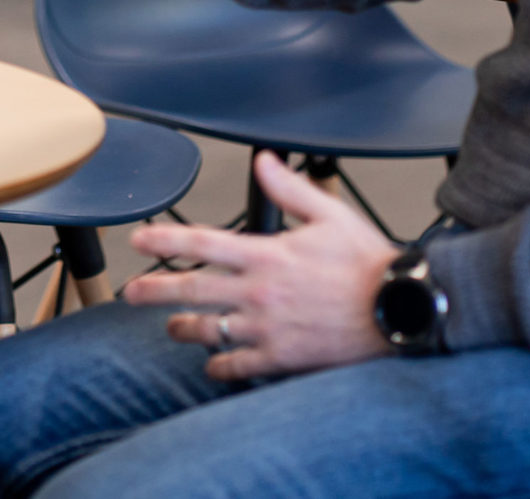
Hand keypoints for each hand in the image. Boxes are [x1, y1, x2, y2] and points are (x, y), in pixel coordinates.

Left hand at [120, 152, 399, 380]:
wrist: (399, 310)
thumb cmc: (368, 264)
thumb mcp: (331, 215)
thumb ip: (289, 189)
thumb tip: (264, 162)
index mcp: (267, 254)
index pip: (202, 243)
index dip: (165, 241)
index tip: (139, 240)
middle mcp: (259, 292)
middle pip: (192, 290)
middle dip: (154, 291)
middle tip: (130, 293)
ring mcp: (268, 328)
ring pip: (210, 330)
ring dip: (184, 329)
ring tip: (171, 328)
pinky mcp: (282, 357)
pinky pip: (239, 366)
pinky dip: (221, 366)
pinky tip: (214, 365)